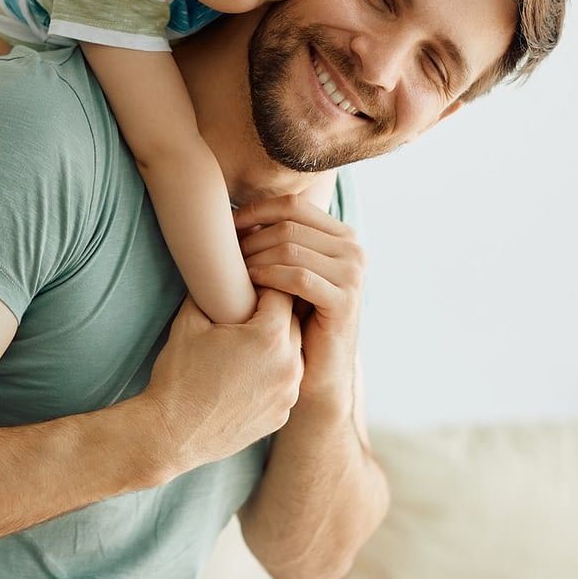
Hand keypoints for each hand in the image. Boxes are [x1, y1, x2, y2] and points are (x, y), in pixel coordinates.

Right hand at [144, 289, 302, 469]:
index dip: (263, 287)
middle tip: (246, 315)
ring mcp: (288, 394)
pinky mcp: (281, 416)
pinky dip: (272, 376)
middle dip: (274, 314)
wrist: (170, 434)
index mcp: (270, 337)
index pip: (281, 293)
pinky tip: (246, 376)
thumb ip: (210, 292)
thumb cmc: (178, 377)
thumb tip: (217, 274)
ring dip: (277, 346)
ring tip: (247, 347)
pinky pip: (286, 384)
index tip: (247, 290)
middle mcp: (289, 365)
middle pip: (293, 322)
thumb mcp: (189, 322)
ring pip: (294, 354)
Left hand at [233, 193, 364, 404]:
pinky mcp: (345, 300)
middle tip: (224, 259)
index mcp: (341, 235)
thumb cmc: (295, 320)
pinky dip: (268, 278)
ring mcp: (353, 274)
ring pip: (290, 248)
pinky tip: (249, 289)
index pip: (292, 205)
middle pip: (288, 225)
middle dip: (251, 239)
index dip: (254, 212)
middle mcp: (353, 248)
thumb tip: (235, 210)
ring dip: (254, 259)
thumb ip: (277, 240)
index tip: (225, 229)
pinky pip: (297, 277)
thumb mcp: (289, 271)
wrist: (317, 373)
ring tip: (233, 276)